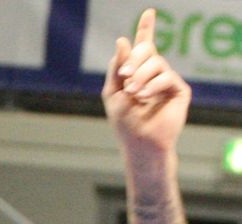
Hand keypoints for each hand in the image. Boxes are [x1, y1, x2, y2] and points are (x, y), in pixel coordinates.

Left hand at [102, 8, 190, 152]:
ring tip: (133, 93)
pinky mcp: (179, 90)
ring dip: (140, 76)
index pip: (144, 47)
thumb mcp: (112, 92)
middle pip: (147, 50)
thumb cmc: (124, 123)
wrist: (139, 143)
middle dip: (134, 59)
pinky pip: (166, 76)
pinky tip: (144, 97)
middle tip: (125, 76)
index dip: (146, 29)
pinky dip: (153, 85)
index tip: (148, 12)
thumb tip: (123, 40)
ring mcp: (167, 81)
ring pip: (156, 62)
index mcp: (137, 73)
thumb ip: (116, 67)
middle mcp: (154, 74)